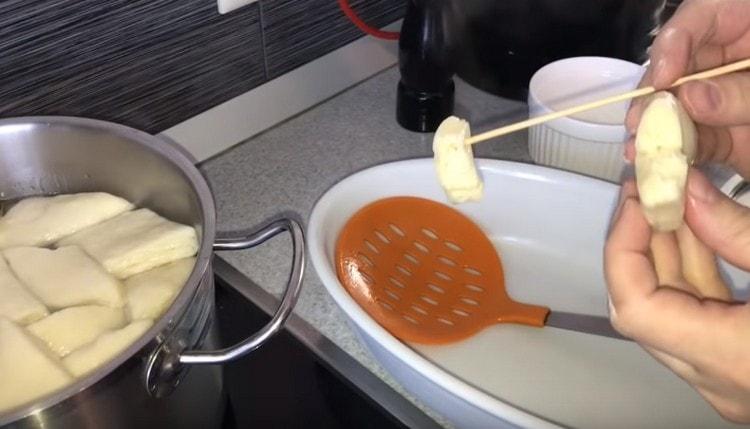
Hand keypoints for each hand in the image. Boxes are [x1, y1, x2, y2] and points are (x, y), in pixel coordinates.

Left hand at [605, 171, 749, 421]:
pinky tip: (704, 229)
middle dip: (642, 241)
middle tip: (651, 186)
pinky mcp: (743, 369)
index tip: (637, 198)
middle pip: (647, 307)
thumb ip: (740, 231)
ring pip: (672, 312)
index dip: (623, 247)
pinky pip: (701, 320)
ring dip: (669, 254)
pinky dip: (698, 274)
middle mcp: (720, 380)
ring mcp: (729, 380)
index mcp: (734, 358)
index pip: (636, 307)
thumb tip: (685, 191)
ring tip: (675, 195)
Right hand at [623, 0, 749, 177]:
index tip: (662, 78)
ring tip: (639, 151)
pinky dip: (681, 158)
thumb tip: (691, 99)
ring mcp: (728, 101)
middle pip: (681, 70)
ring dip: (659, 133)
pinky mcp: (733, 138)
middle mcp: (730, 60)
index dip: (673, 45)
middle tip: (640, 123)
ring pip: (684, 111)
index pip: (699, 18)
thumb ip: (742, 91)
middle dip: (656, 98)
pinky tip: (661, 166)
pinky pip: (702, 144)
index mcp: (744, 23)